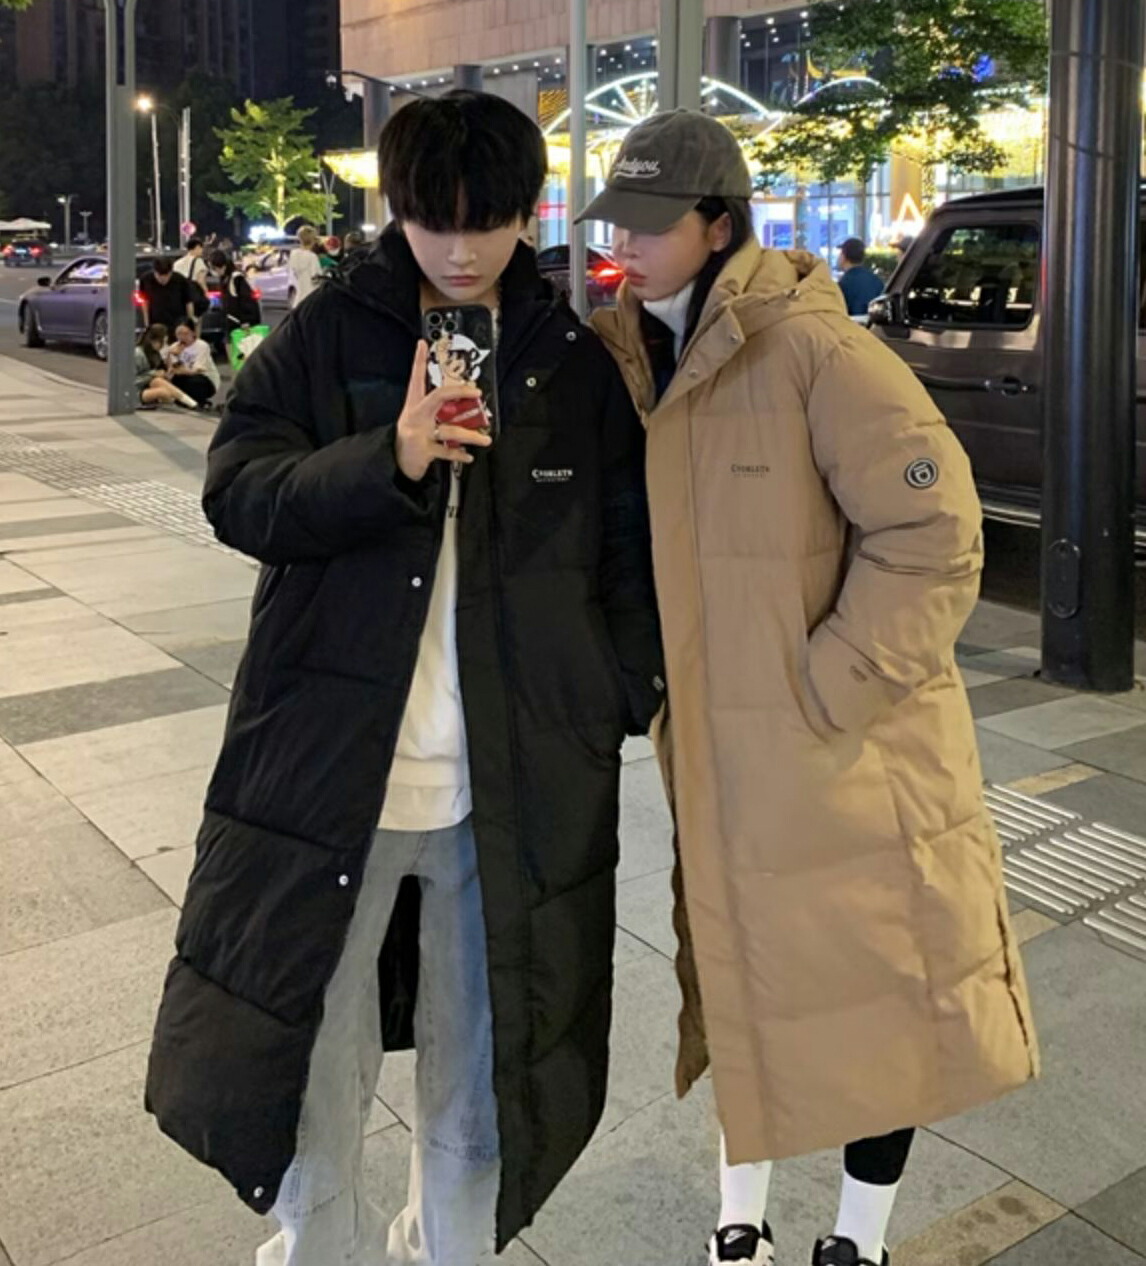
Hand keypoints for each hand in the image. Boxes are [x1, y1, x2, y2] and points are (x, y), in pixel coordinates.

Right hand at [396, 341, 490, 480]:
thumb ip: (436, 412)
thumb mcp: (416, 421)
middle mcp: (416, 416)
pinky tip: (468, 456)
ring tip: (484, 440)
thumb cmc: (410, 439)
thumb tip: (462, 408)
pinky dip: (460, 455)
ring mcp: (419, 432)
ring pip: (450, 429)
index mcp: (414, 405)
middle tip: (476, 392)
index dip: (419, 360)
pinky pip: (447, 451)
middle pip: (438, 396)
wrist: (393, 462)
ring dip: (471, 436)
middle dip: (460, 392)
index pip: (416, 378)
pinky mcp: (423, 450)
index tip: (423, 344)